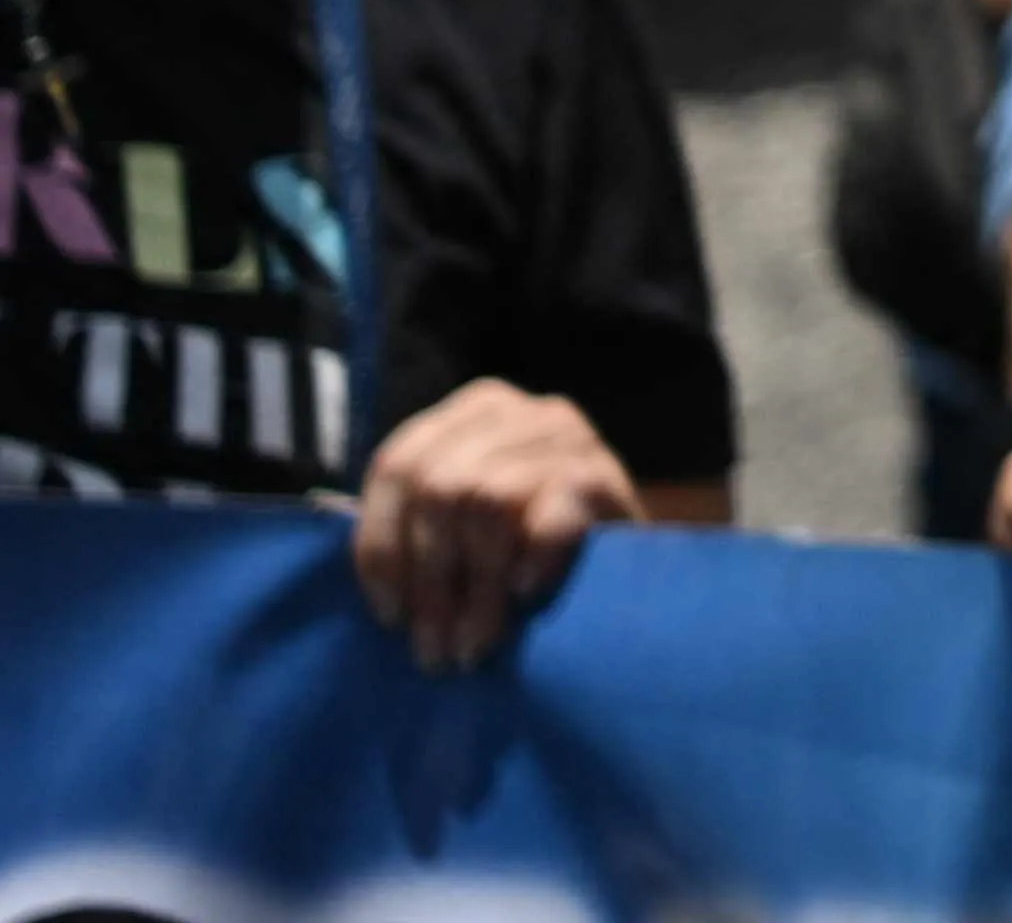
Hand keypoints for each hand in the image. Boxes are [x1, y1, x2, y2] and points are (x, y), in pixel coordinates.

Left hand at [347, 382, 642, 668]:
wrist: (629, 559)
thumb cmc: (527, 547)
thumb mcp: (461, 524)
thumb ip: (414, 519)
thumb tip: (332, 536)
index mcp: (469, 413)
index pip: (397, 466)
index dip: (382, 546)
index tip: (388, 617)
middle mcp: (518, 410)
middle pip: (440, 489)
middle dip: (431, 581)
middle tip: (432, 652)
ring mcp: (568, 435)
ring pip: (487, 504)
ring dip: (475, 590)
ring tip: (472, 647)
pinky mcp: (605, 474)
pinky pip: (550, 518)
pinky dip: (531, 563)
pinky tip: (526, 596)